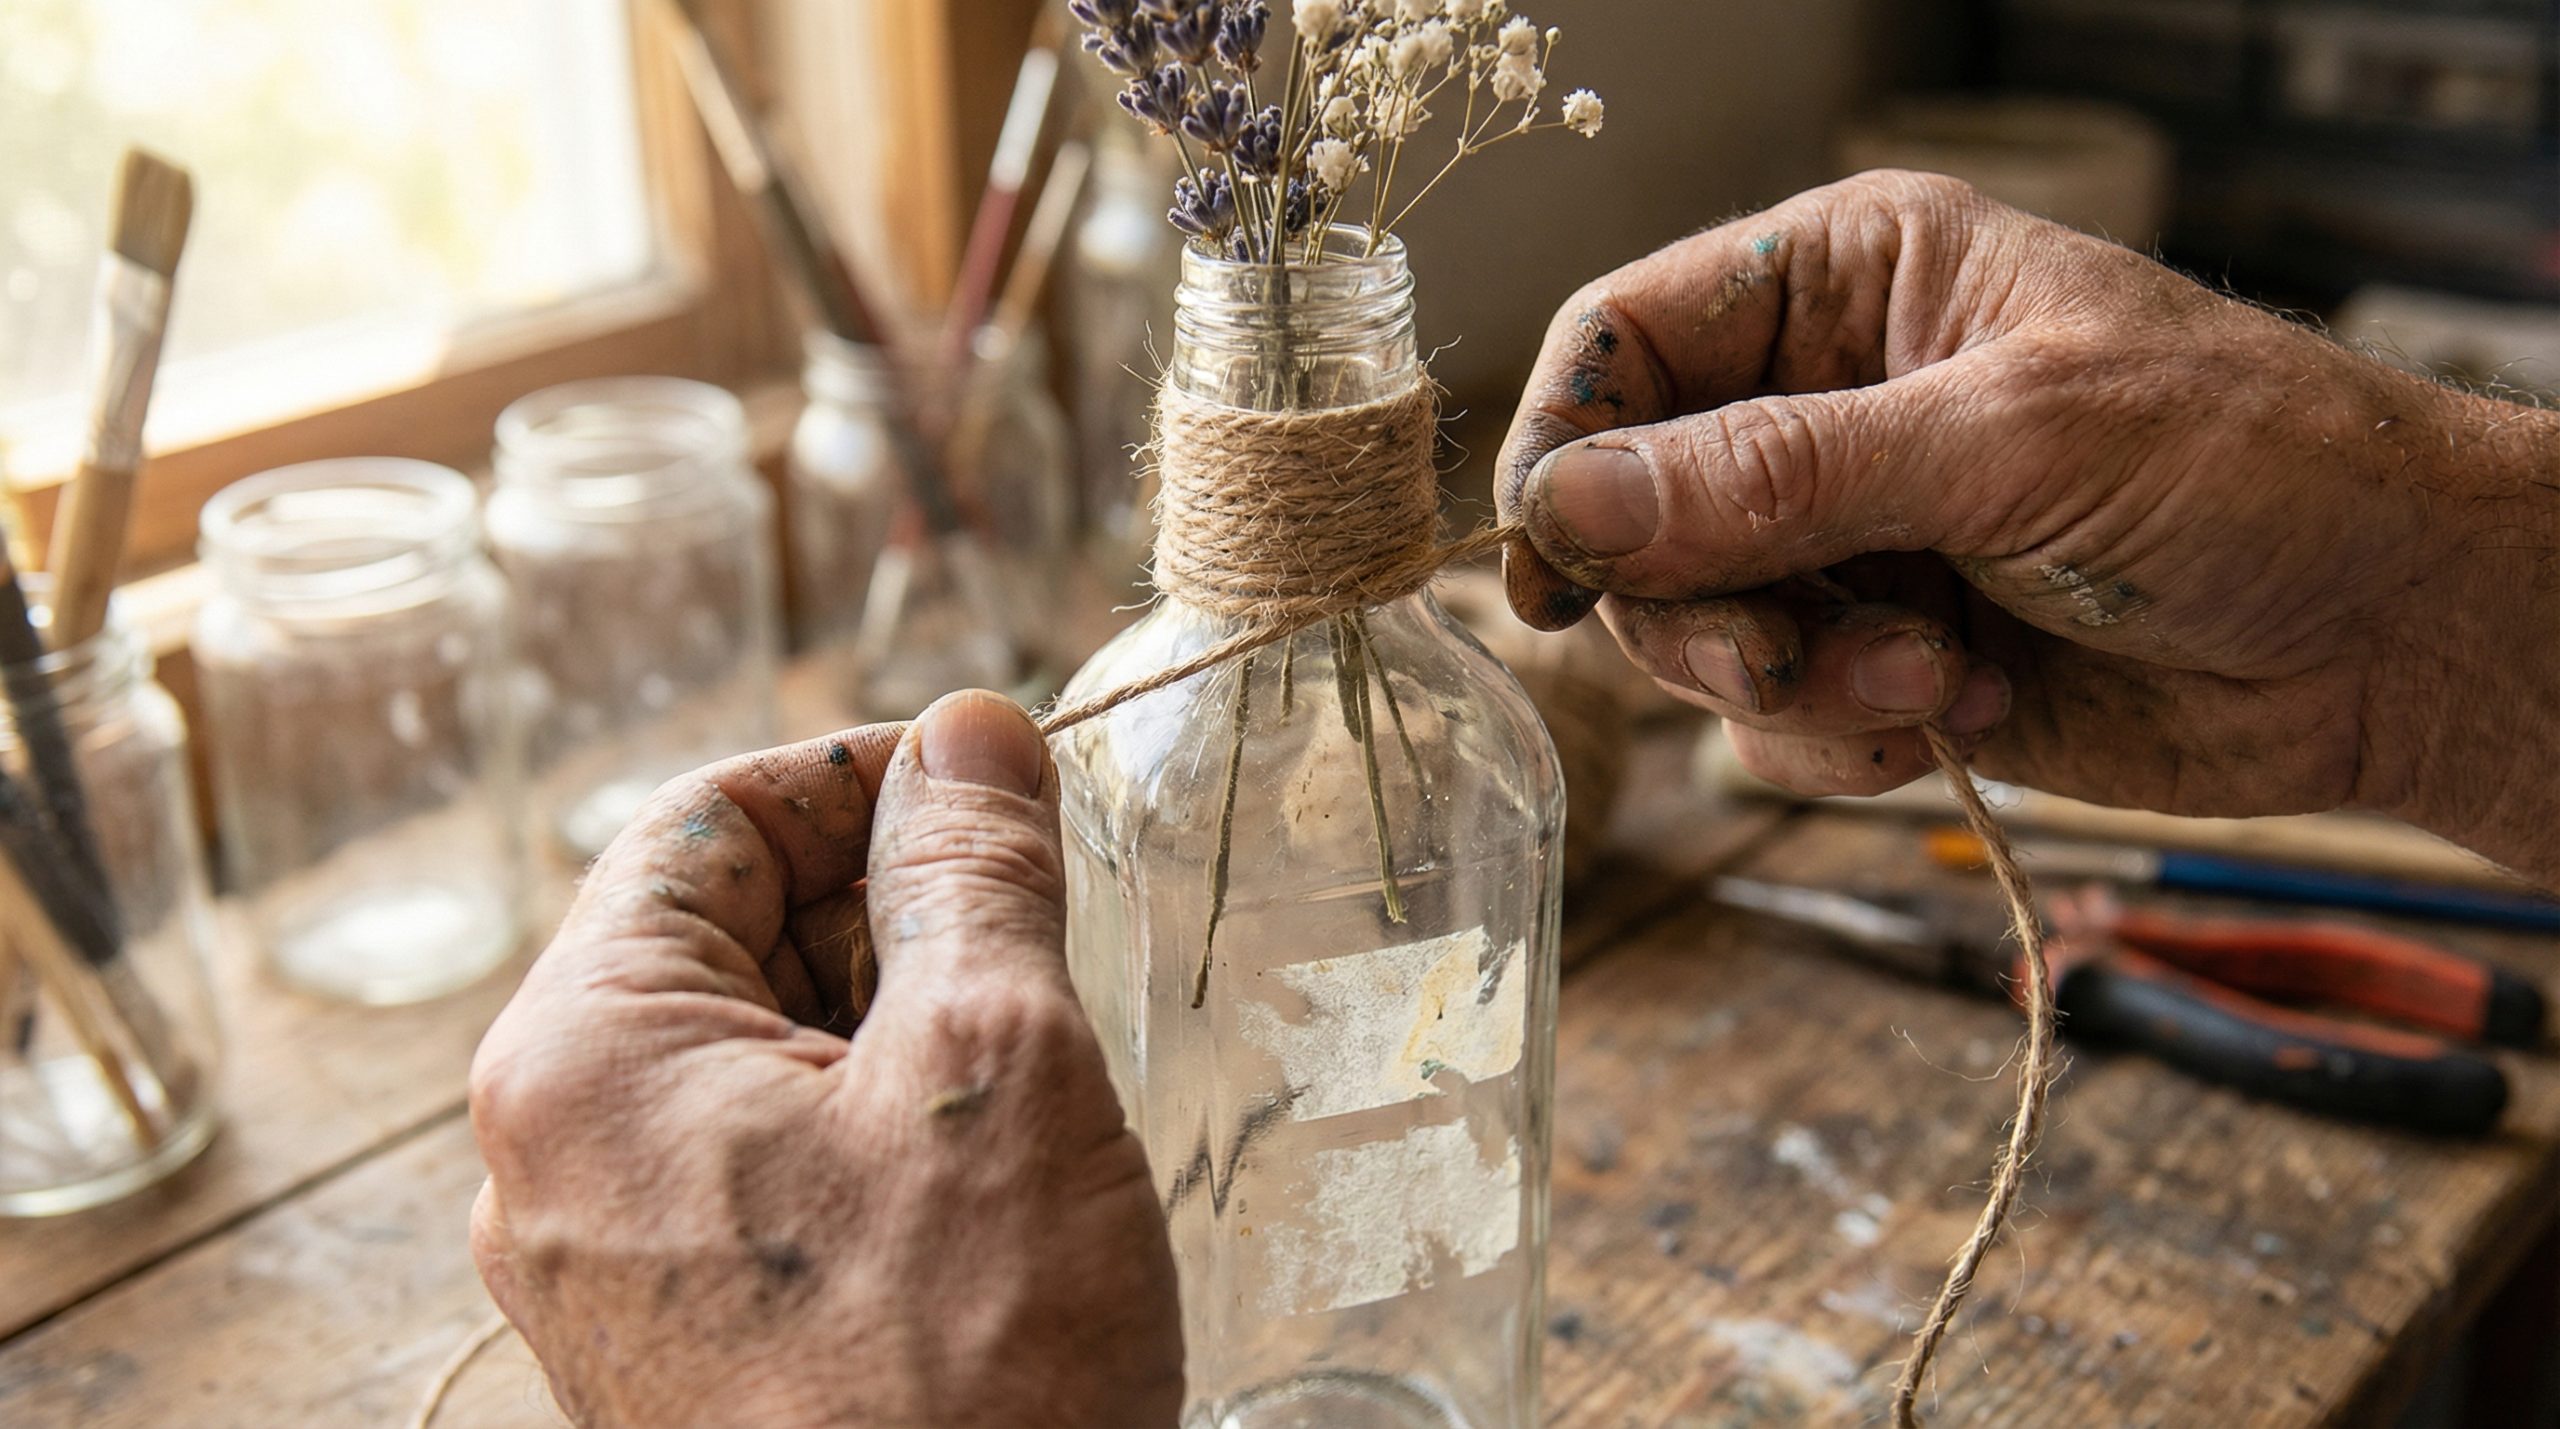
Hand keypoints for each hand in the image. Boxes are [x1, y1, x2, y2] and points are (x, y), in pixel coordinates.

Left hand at [467, 693, 1182, 1426]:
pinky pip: (757, 1164)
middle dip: (882, 900)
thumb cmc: (964, 1368)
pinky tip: (979, 1164)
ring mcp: (607, 1262)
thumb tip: (967, 732)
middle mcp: (553, 1158)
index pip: (704, 820)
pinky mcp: (678, 1339)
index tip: (990, 782)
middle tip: (1031, 925)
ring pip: (750, 1051)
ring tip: (1022, 1055)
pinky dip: (867, 1121)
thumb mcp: (993, 1063)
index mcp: (579, 1057)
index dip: (859, 775)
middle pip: (717, 932)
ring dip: (889, 1013)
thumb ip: (972, 870)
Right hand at [1496, 170, 2559, 880]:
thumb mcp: (2009, 444)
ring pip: (1696, 634)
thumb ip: (1779, 476)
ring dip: (1797, 684)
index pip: (1623, 343)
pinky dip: (1846, 743)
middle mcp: (1826, 407)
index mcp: (1846, 283)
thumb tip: (1569, 506)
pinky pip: (1775, 723)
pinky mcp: (1884, 660)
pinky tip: (1965, 716)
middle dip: (1702, 604)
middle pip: (1632, 512)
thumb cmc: (2252, 468)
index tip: (1556, 564)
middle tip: (1780, 652)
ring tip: (1935, 681)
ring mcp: (1852, 542)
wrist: (2398, 634)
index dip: (1566, 449)